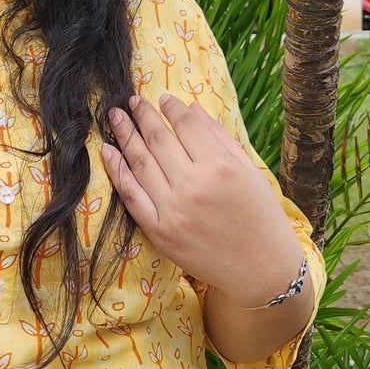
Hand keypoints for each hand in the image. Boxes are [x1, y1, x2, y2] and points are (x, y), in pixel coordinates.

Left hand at [102, 95, 302, 307]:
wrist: (261, 270)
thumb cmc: (261, 216)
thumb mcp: (249, 171)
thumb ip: (218, 138)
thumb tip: (191, 109)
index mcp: (220, 167)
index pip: (186, 126)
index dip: (171, 108)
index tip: (162, 98)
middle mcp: (193, 185)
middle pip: (158, 140)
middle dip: (142, 116)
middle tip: (131, 101)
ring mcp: (173, 210)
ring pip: (140, 163)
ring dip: (124, 135)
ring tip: (115, 117)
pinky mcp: (159, 232)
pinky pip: (131, 195)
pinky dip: (117, 170)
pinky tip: (108, 151)